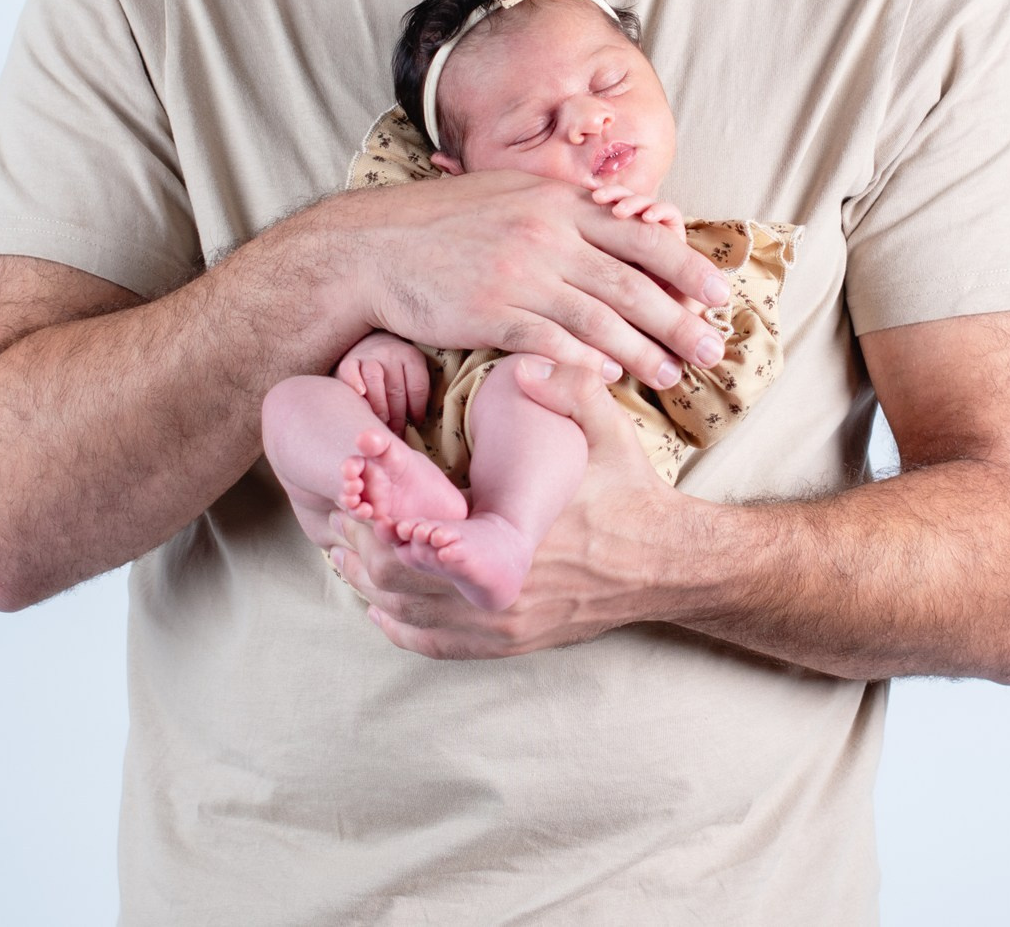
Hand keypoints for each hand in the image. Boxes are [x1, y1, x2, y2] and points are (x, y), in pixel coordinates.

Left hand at [328, 359, 691, 658]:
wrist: (668, 561)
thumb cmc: (629, 491)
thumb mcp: (607, 428)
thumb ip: (570, 386)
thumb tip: (526, 365)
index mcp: (512, 538)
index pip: (415, 539)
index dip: (375, 517)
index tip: (358, 488)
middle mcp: (502, 593)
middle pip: (396, 581)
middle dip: (361, 547)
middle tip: (341, 514)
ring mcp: (505, 624)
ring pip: (407, 615)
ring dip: (369, 584)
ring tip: (346, 550)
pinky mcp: (511, 641)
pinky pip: (435, 643)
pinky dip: (399, 625)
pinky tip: (378, 603)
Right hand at [333, 329, 431, 432]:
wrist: (370, 344)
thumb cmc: (394, 368)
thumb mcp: (412, 372)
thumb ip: (417, 391)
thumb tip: (419, 420)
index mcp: (411, 357)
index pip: (418, 387)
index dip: (418, 410)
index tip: (415, 425)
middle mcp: (390, 354)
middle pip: (396, 389)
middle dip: (397, 417)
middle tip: (395, 434)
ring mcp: (369, 356)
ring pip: (375, 381)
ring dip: (379, 406)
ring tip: (380, 423)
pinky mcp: (349, 360)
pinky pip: (350, 370)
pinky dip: (355, 382)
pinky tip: (360, 395)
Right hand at [335, 172, 730, 390]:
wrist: (374, 246)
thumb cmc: (444, 222)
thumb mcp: (512, 194)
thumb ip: (564, 210)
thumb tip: (618, 220)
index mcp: (558, 202)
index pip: (641, 233)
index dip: (687, 266)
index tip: (719, 292)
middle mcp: (547, 234)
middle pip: (632, 282)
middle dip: (679, 318)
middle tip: (712, 348)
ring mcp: (519, 274)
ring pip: (600, 318)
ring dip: (642, 351)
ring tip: (671, 374)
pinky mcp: (491, 312)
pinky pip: (551, 342)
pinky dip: (585, 361)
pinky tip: (610, 379)